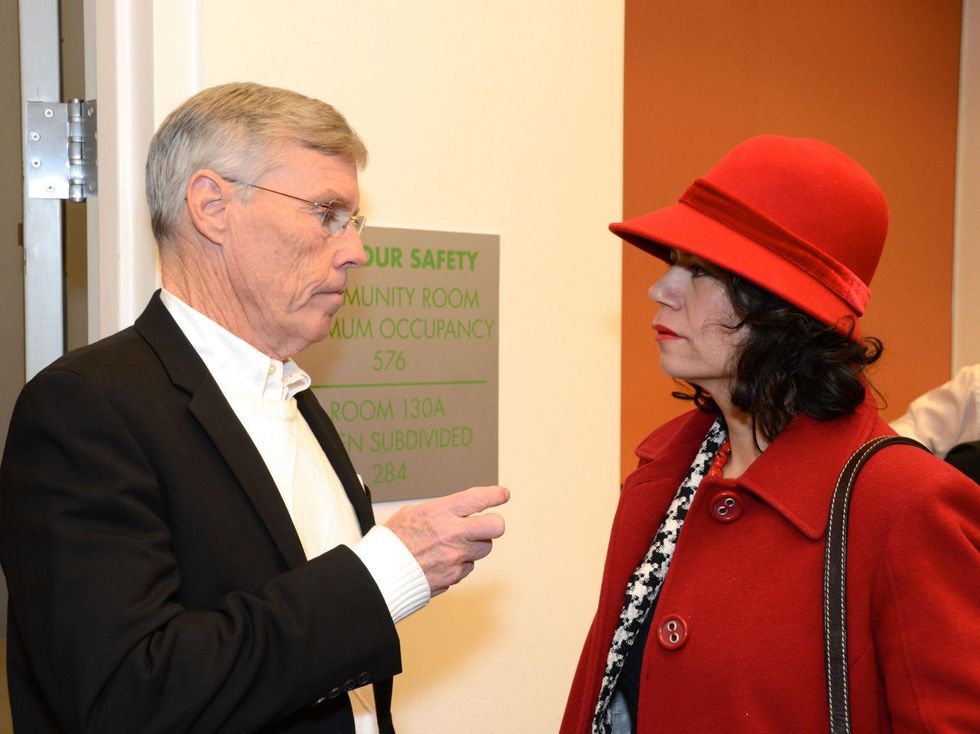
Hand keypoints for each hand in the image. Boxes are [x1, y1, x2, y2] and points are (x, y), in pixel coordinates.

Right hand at [384, 485, 508, 595]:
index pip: (479, 499)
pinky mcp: (454, 576)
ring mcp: (456, 557)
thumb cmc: (392, 542)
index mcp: (441, 513)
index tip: (502, 494)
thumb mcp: (413, 513)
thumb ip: (440, 511)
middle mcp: (453, 535)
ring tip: (456, 544)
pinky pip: (468, 567)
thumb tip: (455, 510)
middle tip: (487, 523)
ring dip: (475, 545)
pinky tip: (444, 560)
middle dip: (494, 523)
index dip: (496, 495)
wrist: (381, 573)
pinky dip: (460, 563)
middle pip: (496, 527)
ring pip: (485, 548)